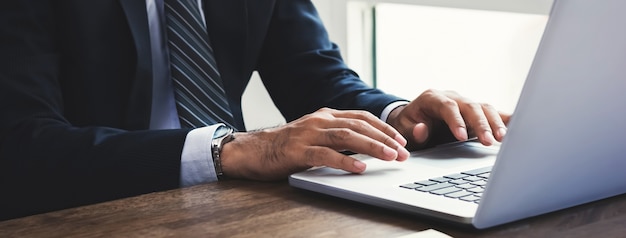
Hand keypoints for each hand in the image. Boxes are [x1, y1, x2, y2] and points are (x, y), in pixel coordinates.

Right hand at [219, 108, 409, 180]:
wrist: (251, 151)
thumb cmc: (285, 146)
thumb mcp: (314, 135)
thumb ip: (336, 136)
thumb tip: (366, 146)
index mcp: (325, 115)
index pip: (362, 117)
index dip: (383, 128)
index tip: (401, 140)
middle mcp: (319, 121)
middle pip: (359, 126)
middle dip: (384, 139)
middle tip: (403, 152)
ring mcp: (308, 135)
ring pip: (347, 137)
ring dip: (372, 147)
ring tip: (389, 157)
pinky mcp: (298, 151)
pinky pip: (326, 155)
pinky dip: (345, 161)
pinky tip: (360, 168)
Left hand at [386, 89, 510, 149]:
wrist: (412, 121)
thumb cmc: (408, 125)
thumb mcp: (403, 129)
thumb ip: (412, 131)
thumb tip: (420, 130)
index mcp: (432, 98)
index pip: (447, 107)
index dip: (456, 120)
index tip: (462, 137)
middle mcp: (452, 97)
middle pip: (470, 106)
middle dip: (481, 124)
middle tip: (488, 141)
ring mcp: (465, 104)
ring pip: (484, 108)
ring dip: (495, 123)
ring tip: (503, 139)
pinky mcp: (476, 113)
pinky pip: (492, 113)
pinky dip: (504, 119)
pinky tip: (518, 127)